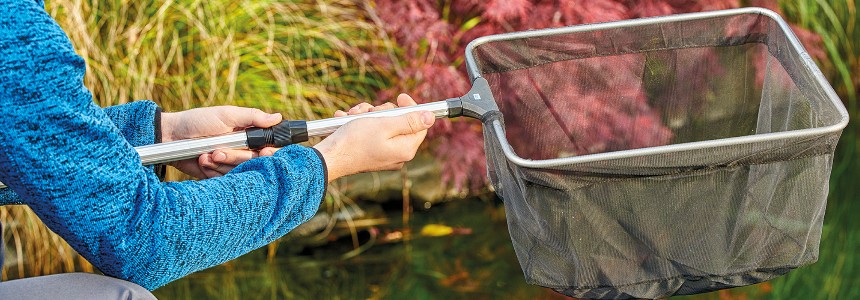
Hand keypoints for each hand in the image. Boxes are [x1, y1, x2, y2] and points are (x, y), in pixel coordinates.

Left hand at [160, 106, 281, 177]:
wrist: (170, 137)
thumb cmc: (198, 121)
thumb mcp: (226, 115)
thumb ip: (252, 117)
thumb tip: (278, 117)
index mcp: (248, 135)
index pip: (269, 147)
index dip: (270, 152)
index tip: (265, 152)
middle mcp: (242, 150)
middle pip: (255, 162)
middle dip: (236, 157)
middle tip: (218, 151)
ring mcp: (230, 164)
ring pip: (239, 172)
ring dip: (221, 164)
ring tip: (205, 155)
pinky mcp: (218, 175)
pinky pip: (225, 180)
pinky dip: (212, 171)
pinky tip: (202, 161)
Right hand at [313, 94, 434, 181]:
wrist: (329, 157)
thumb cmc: (355, 141)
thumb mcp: (385, 124)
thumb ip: (410, 121)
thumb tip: (431, 117)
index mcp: (405, 149)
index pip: (420, 124)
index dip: (411, 108)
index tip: (400, 97)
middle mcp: (397, 154)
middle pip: (400, 123)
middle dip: (382, 111)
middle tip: (369, 111)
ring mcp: (384, 155)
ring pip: (382, 124)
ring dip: (367, 115)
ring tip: (353, 116)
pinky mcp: (370, 153)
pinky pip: (371, 133)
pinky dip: (359, 123)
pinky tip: (347, 121)